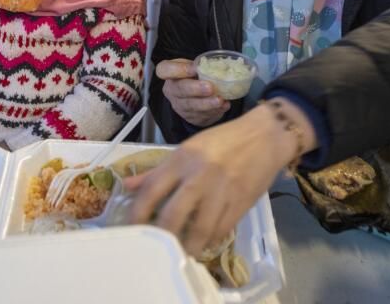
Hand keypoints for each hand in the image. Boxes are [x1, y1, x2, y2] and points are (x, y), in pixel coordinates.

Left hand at [124, 101, 309, 254]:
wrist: (264, 136)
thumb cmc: (222, 142)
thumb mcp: (187, 150)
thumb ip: (157, 171)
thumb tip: (125, 185)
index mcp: (181, 159)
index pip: (152, 189)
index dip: (138, 213)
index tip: (132, 229)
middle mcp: (198, 174)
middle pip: (172, 215)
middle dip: (162, 236)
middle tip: (156, 248)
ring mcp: (221, 190)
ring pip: (199, 228)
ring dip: (188, 246)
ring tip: (181, 253)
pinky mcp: (240, 202)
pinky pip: (221, 229)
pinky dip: (210, 240)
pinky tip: (204, 243)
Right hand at [157, 58, 228, 126]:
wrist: (195, 98)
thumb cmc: (194, 78)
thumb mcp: (191, 67)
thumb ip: (197, 65)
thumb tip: (210, 66)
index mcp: (170, 75)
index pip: (164, 70)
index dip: (178, 69)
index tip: (194, 68)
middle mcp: (172, 91)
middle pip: (180, 90)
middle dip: (195, 89)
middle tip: (209, 87)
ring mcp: (180, 106)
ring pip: (192, 106)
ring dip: (207, 103)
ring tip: (220, 100)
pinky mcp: (191, 118)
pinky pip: (202, 115)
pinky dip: (215, 110)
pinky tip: (224, 105)